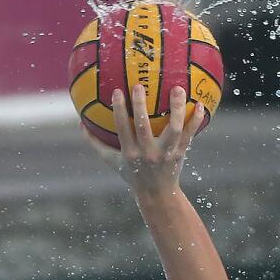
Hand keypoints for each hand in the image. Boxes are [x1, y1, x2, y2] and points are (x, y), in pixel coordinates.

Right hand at [84, 84, 203, 197]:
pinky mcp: (180, 153)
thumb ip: (96, 143)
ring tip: (178, 88)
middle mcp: (148, 153)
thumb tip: (80, 123)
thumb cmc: (132, 174)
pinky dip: (196, 120)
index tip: (117, 91)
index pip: (122, 129)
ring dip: (176, 108)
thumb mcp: (112, 161)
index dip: (120, 110)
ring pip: (174, 129)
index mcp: (130, 153)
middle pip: (144, 127)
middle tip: (140, 85)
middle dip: (141, 106)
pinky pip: (190, 134)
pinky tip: (199, 104)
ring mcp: (166, 153)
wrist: (157, 194)